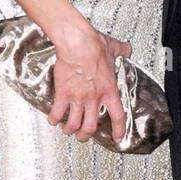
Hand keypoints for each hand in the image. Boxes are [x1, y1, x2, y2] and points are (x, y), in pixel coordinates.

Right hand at [47, 21, 130, 142]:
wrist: (77, 42)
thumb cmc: (94, 45)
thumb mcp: (113, 48)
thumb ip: (121, 50)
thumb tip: (127, 48)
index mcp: (109, 89)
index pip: (117, 116)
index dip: (118, 129)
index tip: (117, 136)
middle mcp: (94, 98)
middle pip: (91, 127)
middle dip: (86, 135)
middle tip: (83, 136)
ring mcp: (78, 97)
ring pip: (74, 124)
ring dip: (70, 130)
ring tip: (67, 130)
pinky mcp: (63, 93)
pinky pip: (57, 112)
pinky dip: (54, 119)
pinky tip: (53, 119)